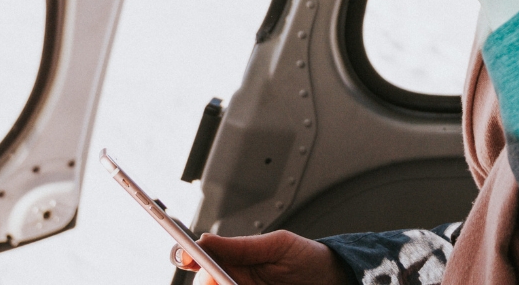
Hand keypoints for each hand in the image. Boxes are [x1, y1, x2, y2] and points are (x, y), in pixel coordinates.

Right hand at [176, 230, 348, 284]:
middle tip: (214, 276)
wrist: (332, 280)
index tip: (187, 256)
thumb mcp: (277, 245)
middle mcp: (234, 280)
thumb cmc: (307, 259)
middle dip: (206, 280)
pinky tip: (233, 282)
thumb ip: (242, 245)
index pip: (204, 260)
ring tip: (226, 280)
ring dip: (218, 284)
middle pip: (205, 282)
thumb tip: (206, 239)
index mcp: (237, 260)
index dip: (190, 257)